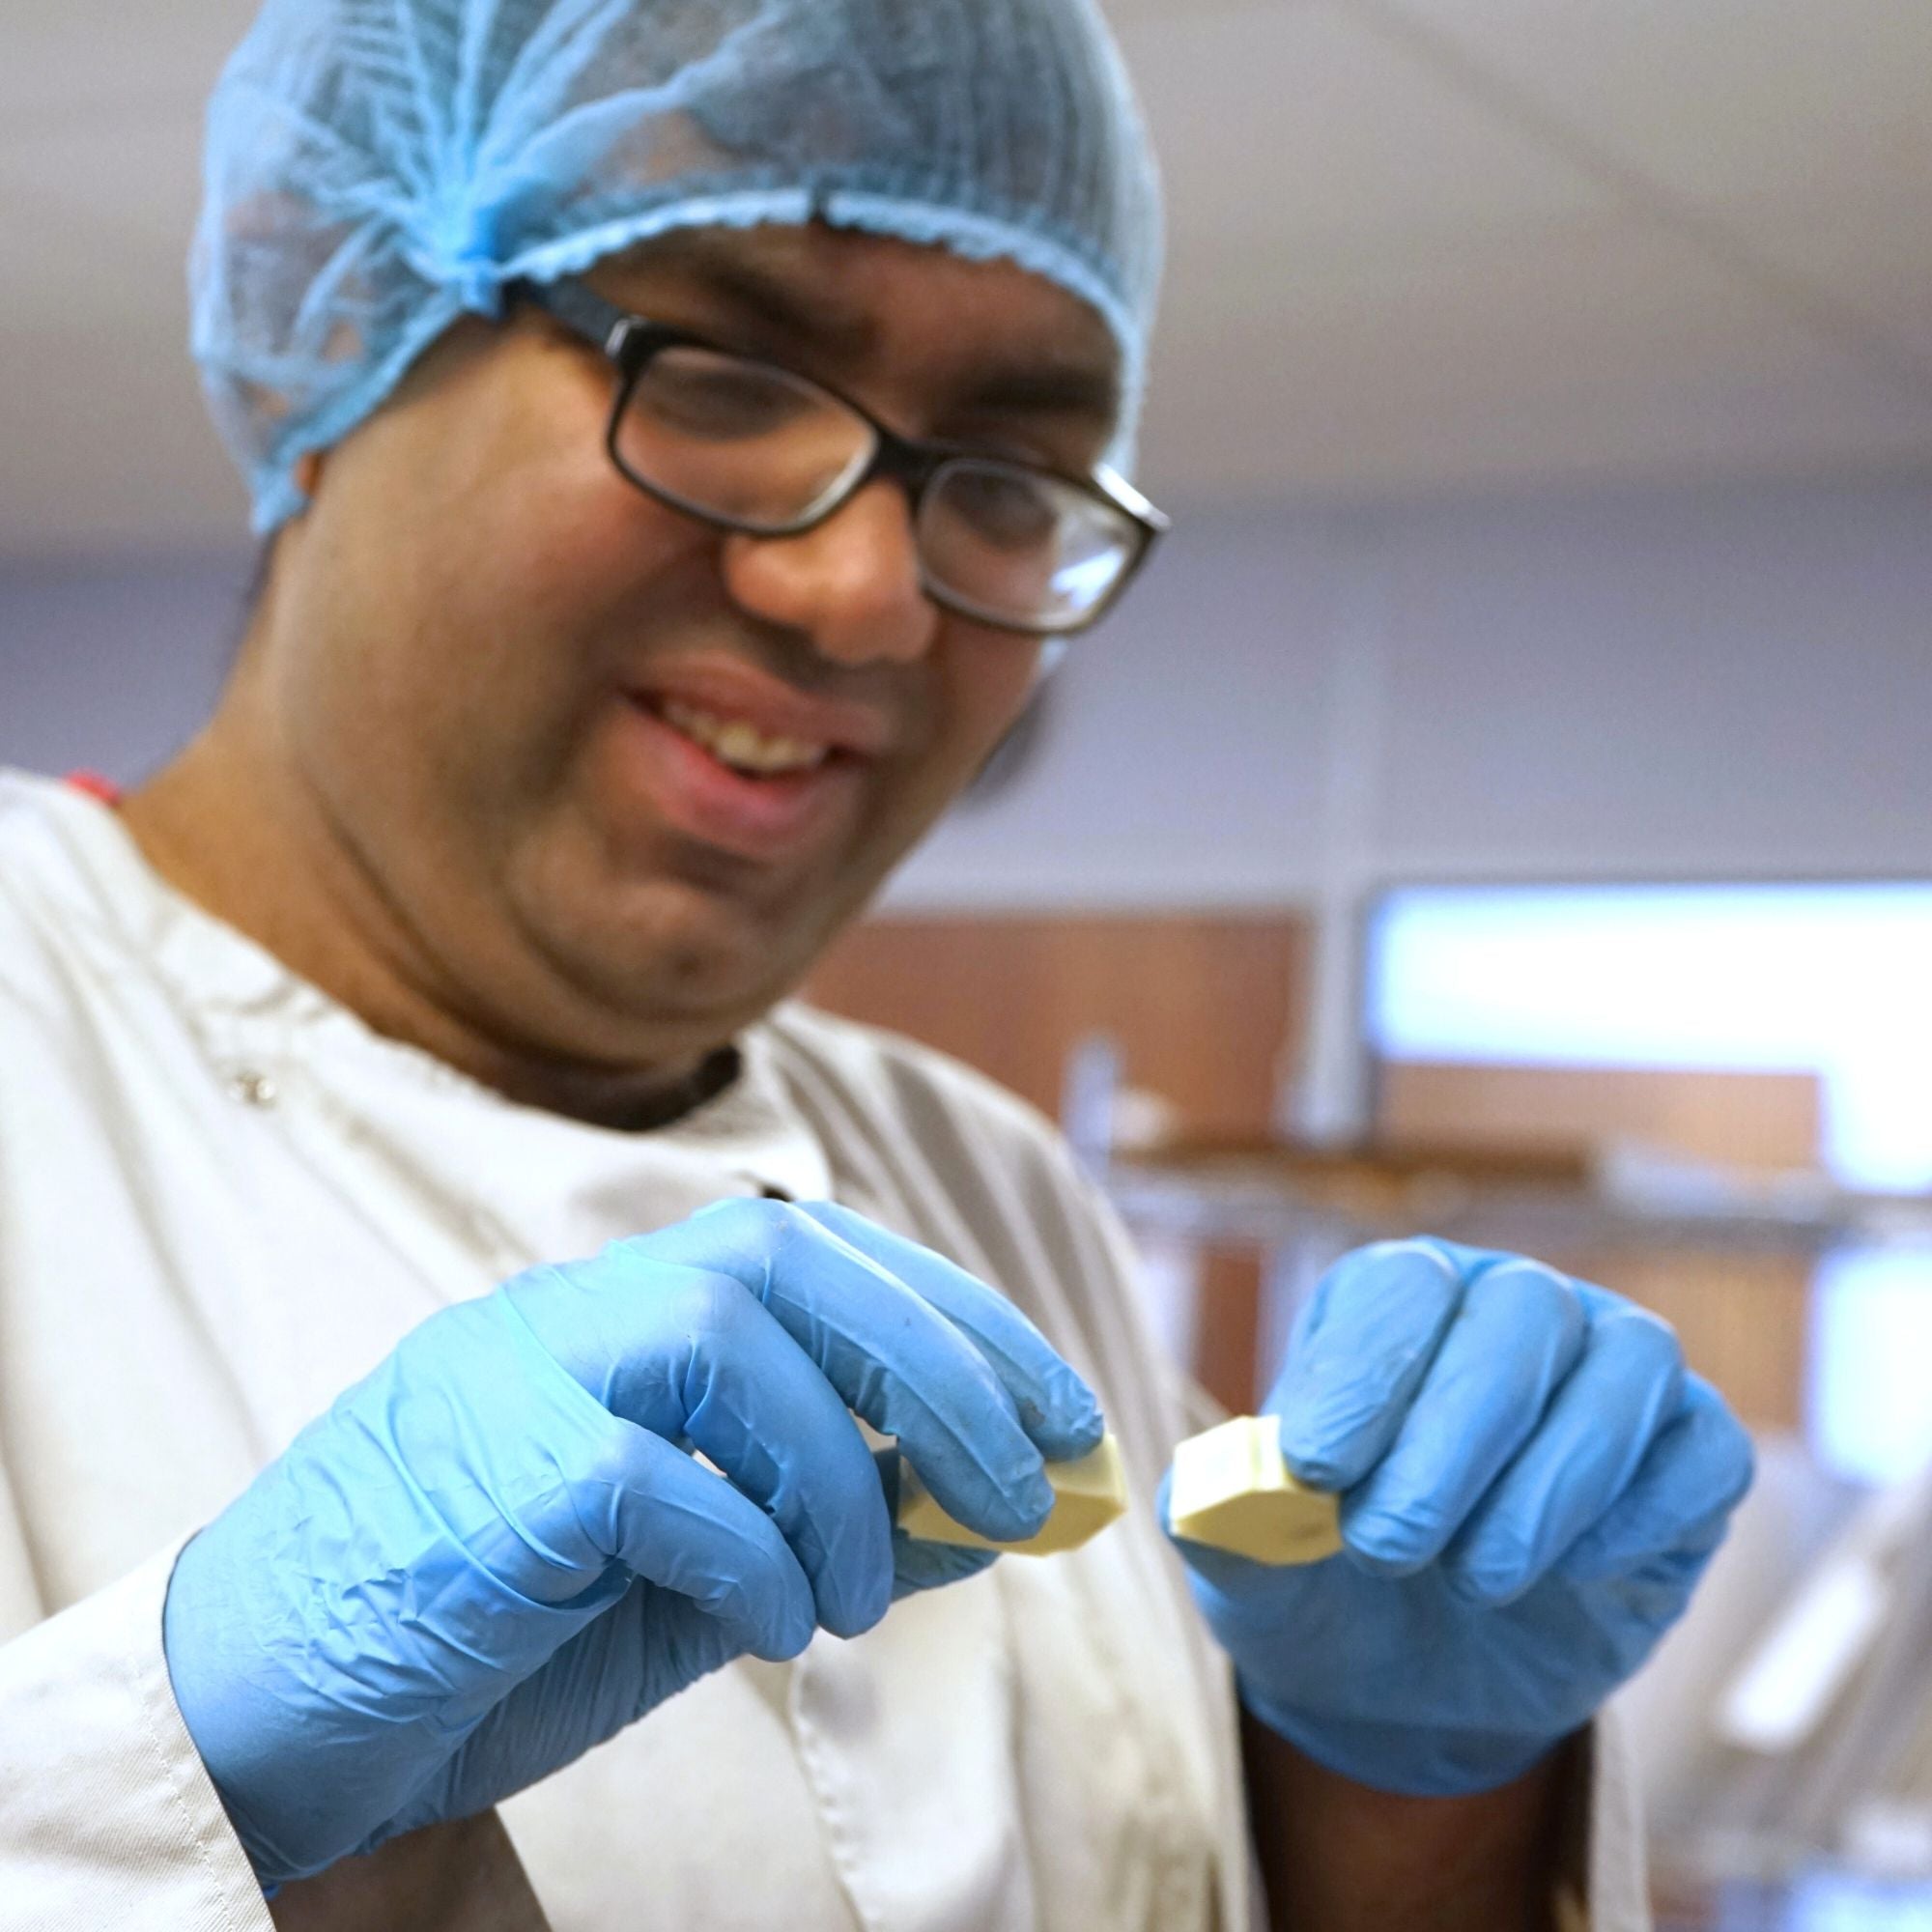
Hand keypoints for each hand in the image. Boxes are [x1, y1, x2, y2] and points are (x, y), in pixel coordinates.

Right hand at [163, 1199, 1101, 1885]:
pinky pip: (648, 1479)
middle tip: (1029, 1484)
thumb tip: (983, 1507)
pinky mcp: (480, 1475)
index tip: (1059, 1408)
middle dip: (938, 1364)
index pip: (818, 1252)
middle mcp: (571, 1308)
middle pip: (786, 1261)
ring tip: (865, 1596)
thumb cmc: (495, 1627)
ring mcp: (514, 1374)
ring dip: (840, 1472)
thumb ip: (830, 1523)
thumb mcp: (702, 1576)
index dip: (956, 1315)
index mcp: (625, 1310)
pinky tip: (775, 1626)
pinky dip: (747, 1552)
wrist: (270, 1709)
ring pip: (724, 1340)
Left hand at [1163, 1239, 1752, 1796]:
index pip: (1401, 1289)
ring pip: (1626, 1365)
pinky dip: (1641, 1511)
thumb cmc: (1319, 1584)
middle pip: (1518, 1315)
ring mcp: (1612, 1370)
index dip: (1365, 1371)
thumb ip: (1217, 1521)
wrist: (1407, 1679)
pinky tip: (1570, 1577)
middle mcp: (1511, 1306)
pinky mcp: (1688, 1455)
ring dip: (1547, 1481)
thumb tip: (1214, 1493)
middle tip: (1388, 1546)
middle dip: (1451, 1439)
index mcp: (1398, 1298)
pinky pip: (1703, 1450)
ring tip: (1474, 1578)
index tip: (1317, 1468)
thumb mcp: (1247, 1568)